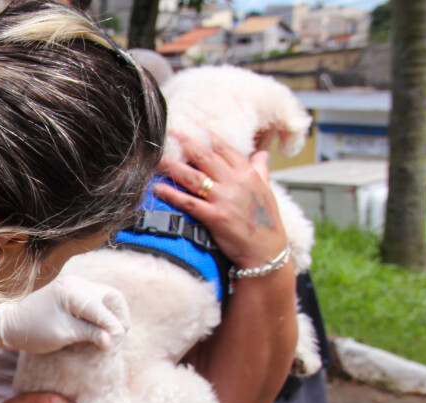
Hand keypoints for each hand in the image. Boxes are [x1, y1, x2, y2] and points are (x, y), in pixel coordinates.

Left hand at [0, 275, 129, 353]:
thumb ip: (89, 334)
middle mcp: (77, 283)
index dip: (112, 329)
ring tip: (109, 337)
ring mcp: (76, 285)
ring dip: (113, 317)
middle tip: (115, 341)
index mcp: (72, 292)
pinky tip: (100, 330)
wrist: (10, 323)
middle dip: (119, 320)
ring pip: (108, 298)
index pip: (103, 310)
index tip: (111, 348)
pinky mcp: (74, 292)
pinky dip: (103, 314)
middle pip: (113, 298)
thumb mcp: (62, 334)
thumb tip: (112, 340)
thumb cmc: (33, 331)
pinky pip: (98, 301)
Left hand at [154, 131, 287, 270]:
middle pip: (206, 157)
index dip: (209, 138)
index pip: (225, 149)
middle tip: (171, 132)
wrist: (267, 251)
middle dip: (187, 143)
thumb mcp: (268, 191)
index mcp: (248, 174)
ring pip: (194, 176)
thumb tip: (261, 154)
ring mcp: (224, 199)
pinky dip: (172, 194)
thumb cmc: (267, 223)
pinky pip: (188, 202)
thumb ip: (261, 170)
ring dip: (174, 166)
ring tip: (158, 158)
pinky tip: (158, 188)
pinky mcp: (215, 217)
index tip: (195, 128)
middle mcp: (235, 183)